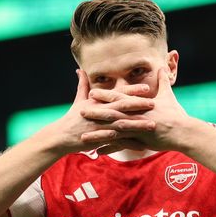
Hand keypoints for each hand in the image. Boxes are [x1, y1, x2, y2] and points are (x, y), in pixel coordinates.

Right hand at [39, 70, 153, 154]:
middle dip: (138, 105)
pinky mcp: (100, 139)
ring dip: (138, 125)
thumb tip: (81, 70)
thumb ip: (83, 85)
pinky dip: (130, 144)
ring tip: (152, 125)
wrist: (61, 136)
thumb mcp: (78, 100)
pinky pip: (117, 142)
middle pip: (121, 107)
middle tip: (153, 103)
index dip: (132, 91)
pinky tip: (143, 146)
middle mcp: (99, 112)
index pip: (117, 94)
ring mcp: (100, 126)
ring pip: (122, 124)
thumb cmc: (72, 118)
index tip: (147, 88)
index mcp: (97, 102)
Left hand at [82, 68, 191, 152]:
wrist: (183, 131)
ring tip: (83, 135)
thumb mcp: (169, 96)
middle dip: (95, 112)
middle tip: (80, 110)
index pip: (119, 97)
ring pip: (112, 129)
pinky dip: (109, 148)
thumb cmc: (177, 114)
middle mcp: (135, 114)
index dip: (105, 95)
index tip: (92, 92)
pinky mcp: (140, 139)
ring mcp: (136, 127)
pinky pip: (121, 145)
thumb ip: (163, 82)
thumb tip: (162, 68)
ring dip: (97, 132)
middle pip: (111, 112)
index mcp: (139, 104)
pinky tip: (98, 152)